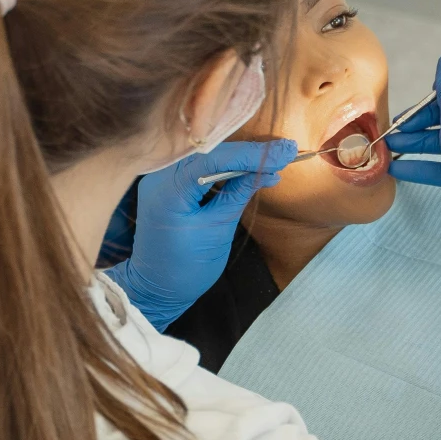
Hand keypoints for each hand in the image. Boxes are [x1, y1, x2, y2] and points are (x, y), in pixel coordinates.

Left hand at [105, 138, 295, 328]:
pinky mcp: (168, 183)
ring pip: (206, 155)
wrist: (155, 288)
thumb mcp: (218, 230)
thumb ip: (240, 194)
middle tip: (285, 151)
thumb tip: (269, 170)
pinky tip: (251, 169)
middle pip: (209, 151)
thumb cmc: (185, 268)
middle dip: (248, 152)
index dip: (251, 153)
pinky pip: (199, 166)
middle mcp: (158, 176)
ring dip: (239, 157)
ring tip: (275, 160)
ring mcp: (160, 177)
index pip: (212, 158)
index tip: (284, 151)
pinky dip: (225, 166)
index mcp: (167, 191)